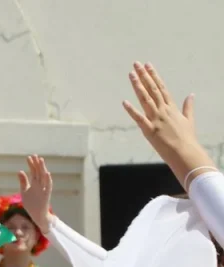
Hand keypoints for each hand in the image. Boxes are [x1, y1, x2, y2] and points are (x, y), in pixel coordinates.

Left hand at [18, 155, 53, 233]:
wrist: (36, 215)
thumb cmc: (31, 203)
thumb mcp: (24, 191)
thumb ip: (23, 182)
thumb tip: (20, 171)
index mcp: (34, 183)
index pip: (33, 172)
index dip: (31, 164)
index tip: (29, 157)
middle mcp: (39, 185)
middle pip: (38, 172)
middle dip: (36, 164)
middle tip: (34, 155)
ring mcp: (43, 189)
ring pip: (43, 177)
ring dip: (43, 169)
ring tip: (41, 160)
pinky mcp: (46, 195)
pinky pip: (48, 187)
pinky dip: (48, 180)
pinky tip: (47, 173)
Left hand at [122, 62, 214, 186]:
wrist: (186, 153)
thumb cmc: (187, 138)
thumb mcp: (189, 120)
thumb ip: (188, 107)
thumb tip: (191, 95)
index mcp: (172, 108)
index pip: (161, 87)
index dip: (154, 75)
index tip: (148, 65)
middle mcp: (163, 111)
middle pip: (152, 89)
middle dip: (144, 76)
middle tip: (136, 63)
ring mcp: (156, 119)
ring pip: (145, 99)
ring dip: (138, 86)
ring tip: (131, 74)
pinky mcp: (149, 130)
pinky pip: (139, 118)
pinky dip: (131, 110)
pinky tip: (124, 102)